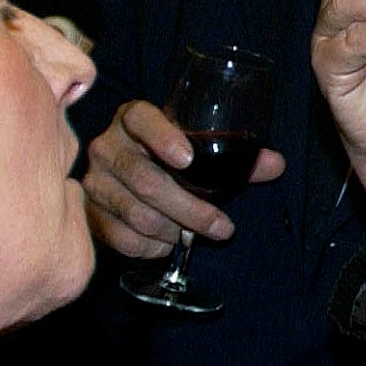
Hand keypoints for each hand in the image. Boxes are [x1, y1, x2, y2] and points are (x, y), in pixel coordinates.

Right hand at [82, 99, 284, 258]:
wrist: (122, 178)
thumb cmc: (170, 159)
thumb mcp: (198, 151)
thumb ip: (235, 157)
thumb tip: (277, 164)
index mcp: (133, 118)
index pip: (142, 120)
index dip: (163, 138)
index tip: (188, 160)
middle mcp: (106, 146)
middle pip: (146, 181)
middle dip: (190, 209)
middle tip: (222, 227)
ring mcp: (93, 181)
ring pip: (137, 214)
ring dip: (174, 231)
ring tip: (195, 236)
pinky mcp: (88, 213)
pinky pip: (122, 238)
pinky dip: (151, 247)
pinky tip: (167, 244)